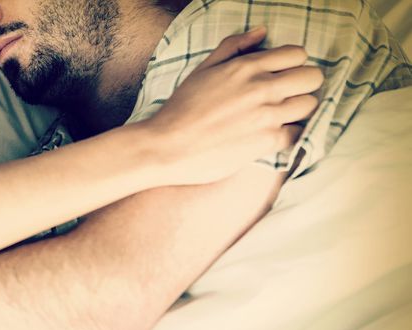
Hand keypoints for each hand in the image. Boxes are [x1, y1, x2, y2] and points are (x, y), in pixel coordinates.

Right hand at [140, 27, 323, 184]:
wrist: (167, 147)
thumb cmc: (181, 108)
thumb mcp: (202, 69)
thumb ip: (233, 47)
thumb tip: (262, 32)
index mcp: (246, 67)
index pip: (297, 54)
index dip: (293, 63)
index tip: (282, 73)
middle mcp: (261, 88)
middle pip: (312, 77)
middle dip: (303, 84)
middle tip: (286, 94)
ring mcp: (268, 115)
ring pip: (310, 104)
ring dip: (298, 109)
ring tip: (280, 114)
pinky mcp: (268, 142)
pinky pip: (299, 132)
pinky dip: (290, 133)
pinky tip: (272, 133)